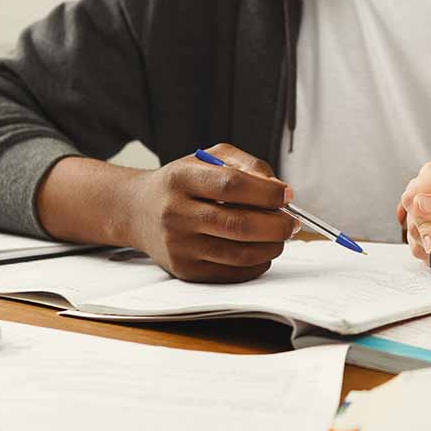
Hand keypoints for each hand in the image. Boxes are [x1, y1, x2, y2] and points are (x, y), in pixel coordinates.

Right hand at [125, 143, 297, 282]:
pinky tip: (262, 250)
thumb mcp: (208, 158)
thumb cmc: (182, 183)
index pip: (232, 185)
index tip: (287, 196)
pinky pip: (232, 272)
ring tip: (280, 236)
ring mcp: (179, 245)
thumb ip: (246, 165)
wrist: (137, 210)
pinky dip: (257, 263)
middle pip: (239, 224)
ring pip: (240, 253)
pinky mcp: (185, 270)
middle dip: (277, 225)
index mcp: (182, 179)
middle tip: (292, 223)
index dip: (267, 193)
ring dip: (272, 246)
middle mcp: (176, 213)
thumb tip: (280, 190)